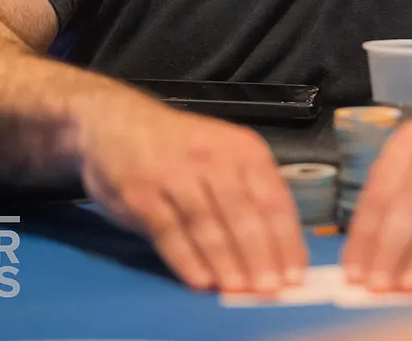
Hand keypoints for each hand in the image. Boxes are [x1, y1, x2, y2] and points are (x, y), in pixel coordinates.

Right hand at [76, 93, 306, 292]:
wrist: (117, 122)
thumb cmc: (183, 147)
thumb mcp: (226, 153)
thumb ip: (249, 193)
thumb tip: (278, 249)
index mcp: (244, 150)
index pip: (274, 200)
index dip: (286, 241)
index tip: (294, 275)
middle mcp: (213, 159)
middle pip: (243, 214)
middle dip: (260, 256)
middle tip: (269, 289)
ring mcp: (175, 176)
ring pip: (207, 225)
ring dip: (226, 262)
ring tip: (239, 290)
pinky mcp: (141, 194)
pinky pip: (169, 233)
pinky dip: (187, 260)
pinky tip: (201, 281)